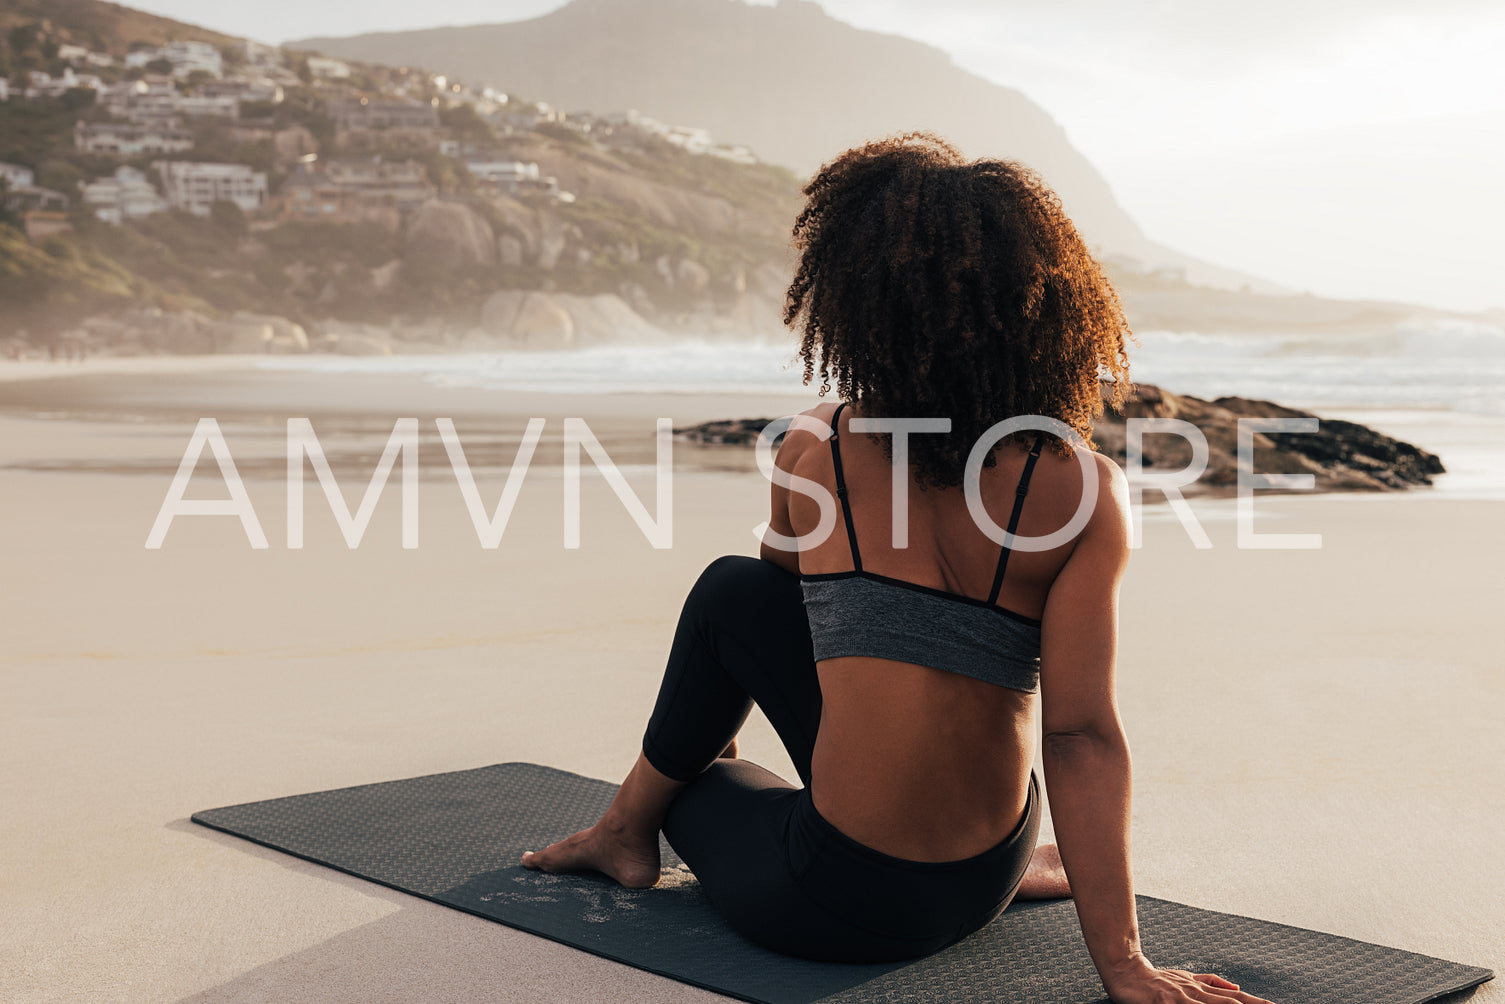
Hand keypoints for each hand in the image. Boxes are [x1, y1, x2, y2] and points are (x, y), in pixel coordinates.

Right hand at [1103, 954, 1275, 1003]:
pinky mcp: (1170, 1002)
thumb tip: (1237, 989)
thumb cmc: (1156, 978)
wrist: (1126, 970)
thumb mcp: (1185, 978)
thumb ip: (1210, 982)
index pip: (1238, 999)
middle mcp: (1198, 992)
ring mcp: (1185, 998)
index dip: (1258, 1003)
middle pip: (1233, 1003)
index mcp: (1203, 988)